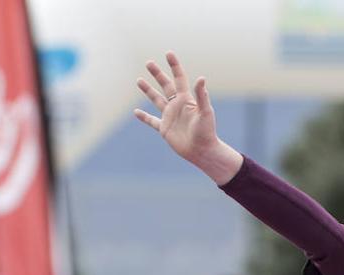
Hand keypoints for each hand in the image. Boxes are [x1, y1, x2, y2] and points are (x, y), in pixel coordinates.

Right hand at [134, 51, 241, 183]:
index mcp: (187, 100)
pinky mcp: (165, 129)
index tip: (168, 53)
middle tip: (148, 62)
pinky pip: (152, 121)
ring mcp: (170, 117)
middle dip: (157, 74)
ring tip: (139, 79)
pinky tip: (136, 112)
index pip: (179, 78)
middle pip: (165, 86)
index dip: (174, 66)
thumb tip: (201, 77)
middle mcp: (177, 106)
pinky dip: (144, 117)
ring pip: (156, 100)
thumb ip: (202, 95)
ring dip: (148, 90)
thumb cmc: (207, 132)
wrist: (203, 151)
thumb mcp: (205, 112)